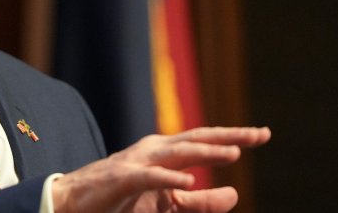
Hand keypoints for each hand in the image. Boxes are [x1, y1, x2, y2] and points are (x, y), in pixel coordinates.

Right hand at [52, 126, 270, 212]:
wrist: (74, 204)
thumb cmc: (121, 201)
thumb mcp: (168, 204)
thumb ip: (201, 201)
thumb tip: (235, 194)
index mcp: (165, 153)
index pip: (204, 141)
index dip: (234, 137)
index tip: (263, 134)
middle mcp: (154, 151)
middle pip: (196, 139)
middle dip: (229, 136)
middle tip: (260, 134)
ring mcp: (137, 162)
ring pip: (177, 152)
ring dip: (205, 151)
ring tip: (234, 152)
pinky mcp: (122, 179)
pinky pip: (149, 176)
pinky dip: (169, 177)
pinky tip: (189, 180)